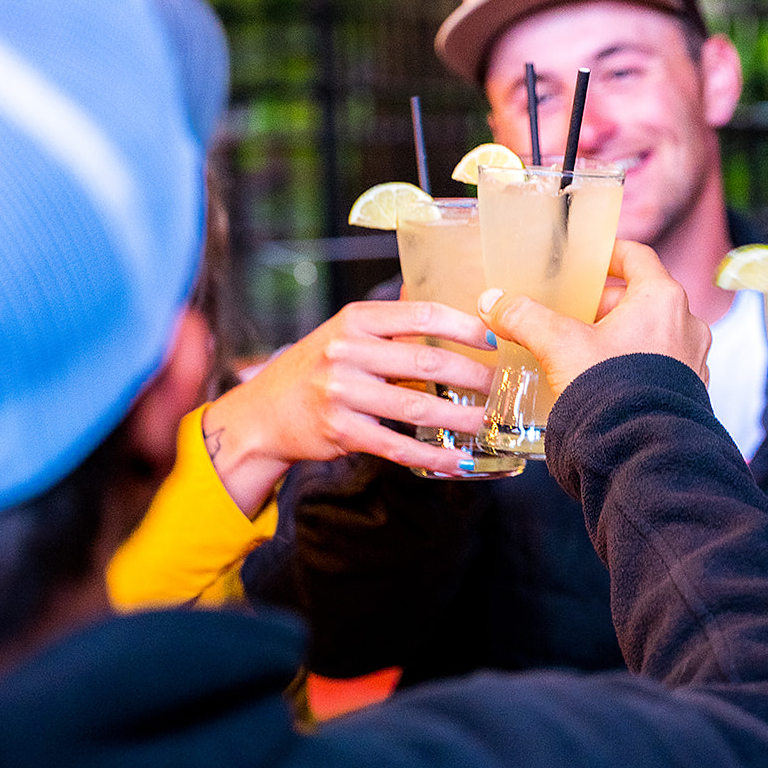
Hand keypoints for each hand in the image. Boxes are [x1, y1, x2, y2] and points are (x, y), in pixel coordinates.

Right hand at [201, 300, 494, 512]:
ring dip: (459, 418)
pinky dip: (431, 457)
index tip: (495, 339)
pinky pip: (396, 447)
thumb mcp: (345, 332)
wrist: (264, 413)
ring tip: (489, 423)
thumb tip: (446, 306)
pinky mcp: (340, 431)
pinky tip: (457, 461)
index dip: (463, 327)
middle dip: (473, 377)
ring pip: (416, 408)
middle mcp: (346, 352)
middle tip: (503, 388)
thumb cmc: (316, 368)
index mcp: (355, 320)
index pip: (420, 315)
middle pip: (425, 363)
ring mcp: (341, 393)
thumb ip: (391, 324)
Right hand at [477, 240, 710, 400]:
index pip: (637, 257)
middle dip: (602, 307)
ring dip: (619, 338)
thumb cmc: (611, 393)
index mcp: (662, 299)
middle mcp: (687, 326)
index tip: (589, 261)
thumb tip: (494, 303)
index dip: (609, 254)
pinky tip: (604, 383)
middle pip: (640, 299)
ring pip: (651, 335)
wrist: (640, 456)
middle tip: (570, 316)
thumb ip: (525, 318)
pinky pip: (660, 367)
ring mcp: (692, 361)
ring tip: (583, 353)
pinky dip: (634, 367)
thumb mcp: (559, 346)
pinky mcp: (689, 393)